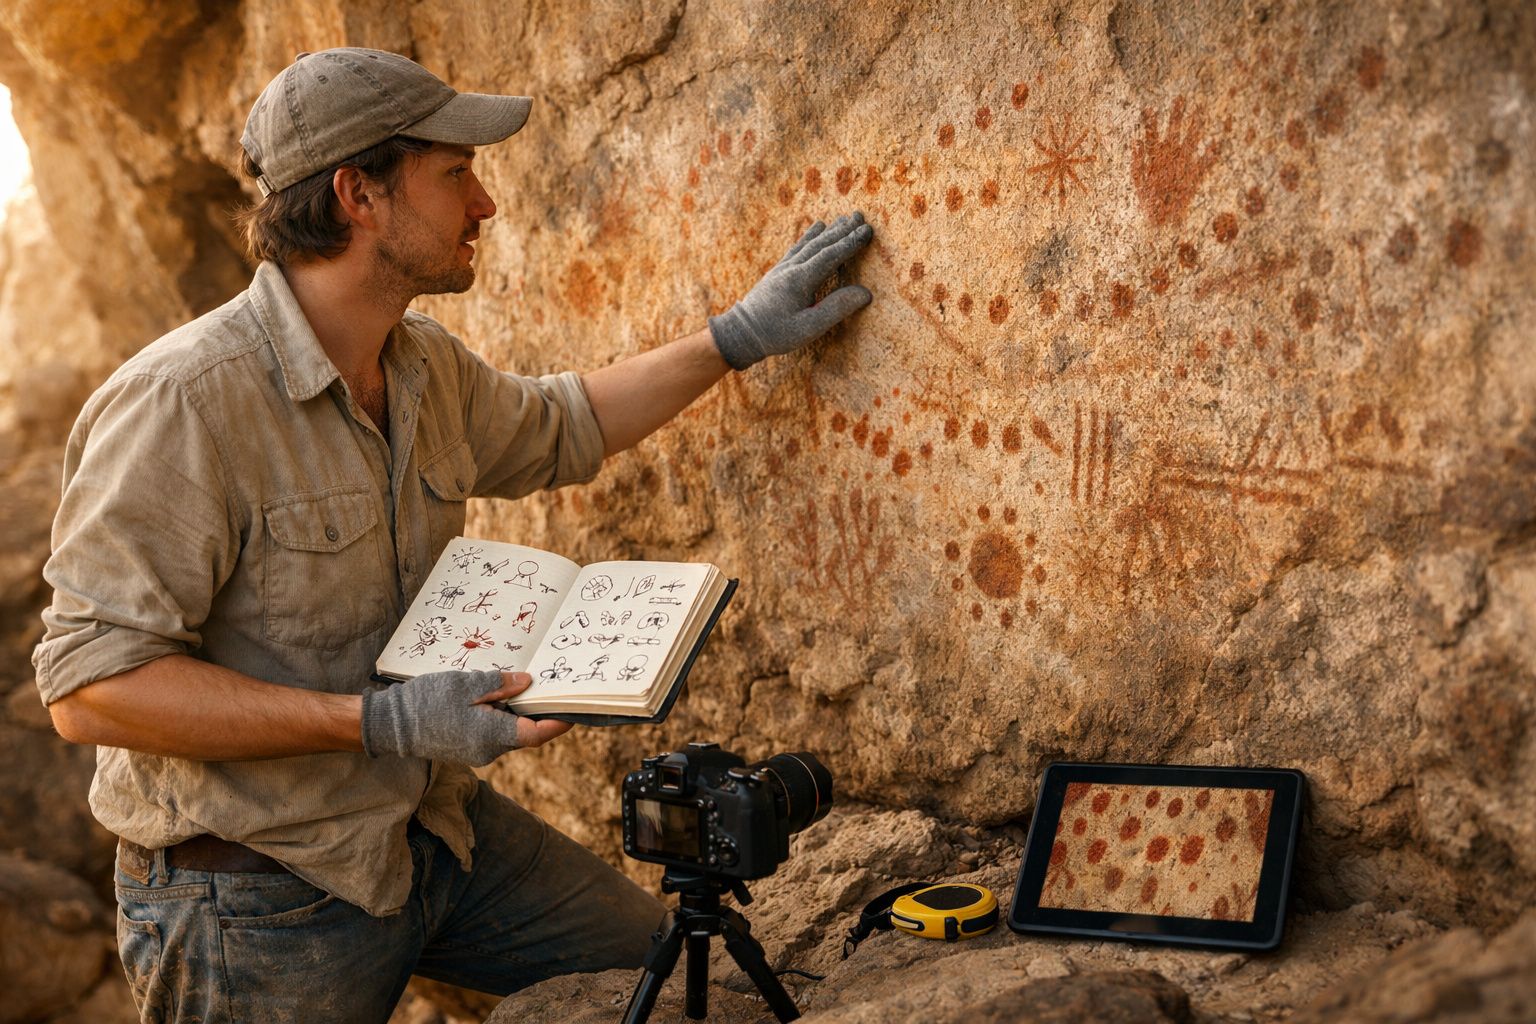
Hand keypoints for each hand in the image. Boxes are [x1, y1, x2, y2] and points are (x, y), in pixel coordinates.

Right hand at [361, 670, 571, 765]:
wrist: (391, 725)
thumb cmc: (427, 702)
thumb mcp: (466, 685)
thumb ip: (500, 685)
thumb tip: (528, 683)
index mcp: (492, 735)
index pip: (536, 734)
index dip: (557, 722)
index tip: (573, 709)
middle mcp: (489, 750)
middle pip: (524, 732)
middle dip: (536, 711)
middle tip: (548, 686)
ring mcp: (477, 752)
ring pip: (508, 731)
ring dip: (514, 711)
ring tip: (516, 684)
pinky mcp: (467, 748)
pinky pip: (492, 732)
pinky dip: (498, 715)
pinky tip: (492, 696)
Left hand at [708, 211, 874, 369]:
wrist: (740, 333)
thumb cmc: (776, 334)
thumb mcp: (809, 327)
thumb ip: (836, 308)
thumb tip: (865, 292)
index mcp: (801, 279)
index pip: (831, 255)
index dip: (850, 242)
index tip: (868, 230)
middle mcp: (791, 268)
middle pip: (821, 244)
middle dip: (842, 230)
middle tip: (860, 216)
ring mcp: (783, 268)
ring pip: (809, 243)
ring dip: (828, 230)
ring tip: (843, 219)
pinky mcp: (777, 271)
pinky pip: (797, 247)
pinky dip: (810, 236)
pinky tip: (816, 229)